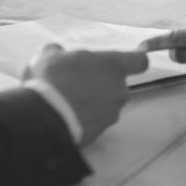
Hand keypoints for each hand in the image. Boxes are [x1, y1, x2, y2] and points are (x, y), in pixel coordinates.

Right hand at [25, 43, 148, 145]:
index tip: (127, 61)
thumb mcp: (49, 55)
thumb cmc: (52, 79)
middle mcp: (119, 90)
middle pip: (118, 85)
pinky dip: (86, 118)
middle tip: (79, 82)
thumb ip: (60, 52)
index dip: (134, 60)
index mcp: (113, 66)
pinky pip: (97, 121)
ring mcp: (112, 113)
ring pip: (108, 104)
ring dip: (94, 102)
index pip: (139, 61)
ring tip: (69, 102)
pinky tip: (67, 116)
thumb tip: (57, 52)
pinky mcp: (102, 132)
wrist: (45, 118)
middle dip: (102, 83)